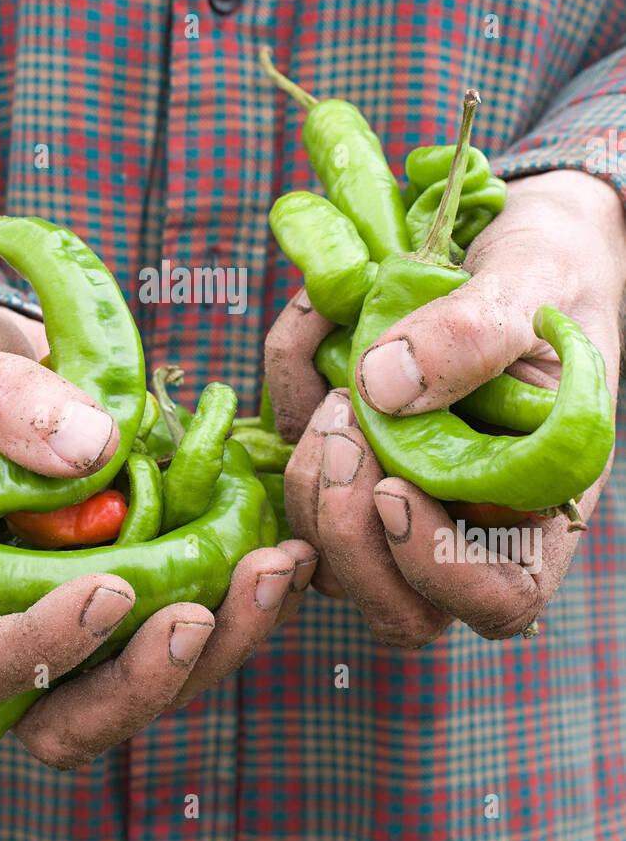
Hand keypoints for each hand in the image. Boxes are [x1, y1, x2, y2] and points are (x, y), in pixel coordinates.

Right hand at [0, 296, 316, 764]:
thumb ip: (0, 403)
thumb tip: (88, 450)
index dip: (44, 645)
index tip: (108, 589)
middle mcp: (8, 641)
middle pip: (70, 718)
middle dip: (144, 681)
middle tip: (198, 619)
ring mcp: (81, 635)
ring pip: (150, 686)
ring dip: (220, 644)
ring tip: (272, 569)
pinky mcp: (141, 608)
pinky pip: (197, 635)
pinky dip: (249, 604)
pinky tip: (291, 555)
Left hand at [268, 172, 625, 645]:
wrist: (521, 237)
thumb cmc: (554, 270)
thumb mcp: (534, 282)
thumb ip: (475, 332)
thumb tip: (383, 388)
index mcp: (537, 506)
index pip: (497, 600)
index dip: (436, 569)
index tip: (395, 488)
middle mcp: (466, 521)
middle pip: (392, 603)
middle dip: (345, 529)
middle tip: (346, 419)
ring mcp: (397, 493)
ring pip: (325, 550)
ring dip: (310, 470)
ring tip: (340, 375)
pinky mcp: (345, 450)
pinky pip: (290, 457)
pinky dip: (286, 389)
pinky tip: (316, 317)